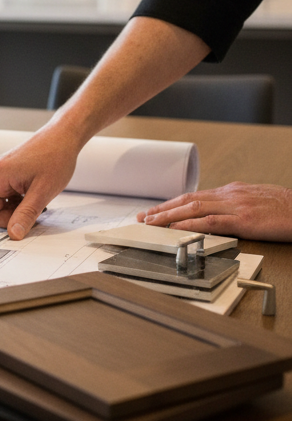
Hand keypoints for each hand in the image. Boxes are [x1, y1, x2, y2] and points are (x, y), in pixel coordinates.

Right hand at [0, 126, 79, 239]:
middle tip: (34, 210)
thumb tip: (13, 234)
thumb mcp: (44, 191)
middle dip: (8, 218)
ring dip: (15, 210)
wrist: (63, 136)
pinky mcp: (6, 176)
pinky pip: (4, 199)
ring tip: (36, 198)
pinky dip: (17, 203)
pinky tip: (32, 194)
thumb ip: (27, 215)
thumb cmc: (55, 156)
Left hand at [137, 182, 291, 241]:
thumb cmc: (283, 208)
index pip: (194, 196)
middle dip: (163, 208)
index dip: (172, 203)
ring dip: (169, 216)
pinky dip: (190, 224)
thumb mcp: (254, 201)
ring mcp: (235, 207)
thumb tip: (216, 213)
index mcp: (231, 191)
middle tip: (143, 216)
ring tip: (151, 223)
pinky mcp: (243, 221)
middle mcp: (229, 195)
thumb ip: (234, 206)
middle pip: (188, 200)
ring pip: (194, 208)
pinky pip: (211, 222)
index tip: (155, 210)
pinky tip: (176, 228)